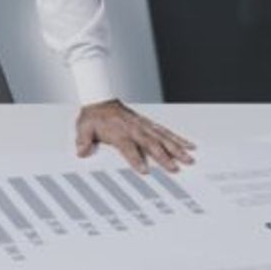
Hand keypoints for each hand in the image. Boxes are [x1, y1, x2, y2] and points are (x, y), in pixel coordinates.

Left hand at [75, 100, 196, 172]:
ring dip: (176, 148)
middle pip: (151, 144)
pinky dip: (178, 138)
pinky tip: (188, 145)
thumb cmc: (93, 116)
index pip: (128, 147)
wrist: (100, 99)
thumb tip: (81, 151)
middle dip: (164, 157)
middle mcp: (134, 128)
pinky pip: (165, 131)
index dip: (136, 159)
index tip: (144, 171)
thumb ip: (83, 140)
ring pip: (163, 137)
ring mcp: (143, 126)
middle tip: (175, 168)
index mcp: (119, 131)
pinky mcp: (148, 124)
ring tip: (188, 158)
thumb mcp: (83, 127)